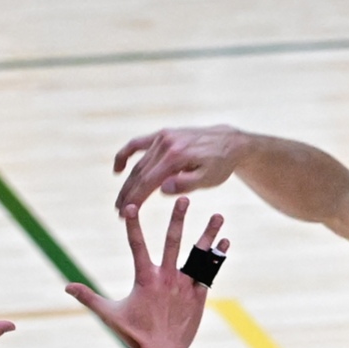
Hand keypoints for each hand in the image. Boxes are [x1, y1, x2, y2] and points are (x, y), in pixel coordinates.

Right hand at [68, 199, 226, 347]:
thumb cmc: (135, 334)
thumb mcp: (109, 314)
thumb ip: (89, 297)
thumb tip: (66, 287)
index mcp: (145, 278)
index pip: (136, 245)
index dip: (133, 225)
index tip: (132, 206)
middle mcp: (167, 278)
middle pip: (174, 242)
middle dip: (178, 219)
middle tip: (183, 199)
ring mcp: (185, 285)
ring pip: (199, 254)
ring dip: (209, 234)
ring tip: (218, 215)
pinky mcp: (198, 295)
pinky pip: (209, 272)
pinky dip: (217, 256)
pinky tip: (224, 242)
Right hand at [112, 126, 247, 212]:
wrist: (229, 142)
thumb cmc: (220, 164)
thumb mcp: (209, 178)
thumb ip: (187, 184)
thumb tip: (162, 189)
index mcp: (177, 156)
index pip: (149, 181)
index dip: (135, 198)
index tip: (125, 213)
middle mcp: (166, 144)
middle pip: (140, 172)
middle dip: (128, 193)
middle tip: (119, 212)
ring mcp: (163, 137)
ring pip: (139, 162)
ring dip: (127, 182)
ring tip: (120, 200)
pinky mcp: (163, 134)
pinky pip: (138, 144)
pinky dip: (126, 155)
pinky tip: (118, 169)